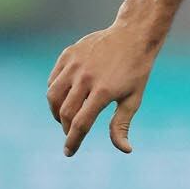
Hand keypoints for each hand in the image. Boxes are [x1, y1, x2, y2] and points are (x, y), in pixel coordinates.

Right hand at [46, 24, 156, 155]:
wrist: (132, 36)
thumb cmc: (136, 71)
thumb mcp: (134, 99)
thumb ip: (122, 124)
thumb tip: (125, 150)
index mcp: (103, 91)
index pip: (81, 124)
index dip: (73, 141)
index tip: (69, 152)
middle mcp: (85, 78)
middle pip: (65, 112)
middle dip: (66, 128)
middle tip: (71, 134)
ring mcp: (74, 64)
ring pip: (53, 96)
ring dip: (56, 112)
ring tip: (65, 118)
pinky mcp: (68, 54)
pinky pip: (54, 79)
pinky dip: (55, 93)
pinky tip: (64, 98)